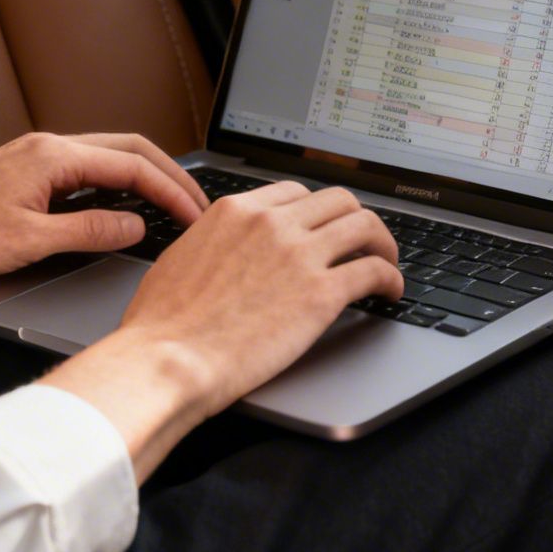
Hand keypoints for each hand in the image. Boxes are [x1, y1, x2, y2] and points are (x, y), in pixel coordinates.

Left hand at [0, 132, 209, 280]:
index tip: (195, 216)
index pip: (133, 167)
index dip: (171, 192)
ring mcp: (37, 158)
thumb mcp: (29, 242)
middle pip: (128, 151)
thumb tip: (134, 228)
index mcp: (54, 156)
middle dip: (168, 177)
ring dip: (144, 180)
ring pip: (108, 159)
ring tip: (171, 207)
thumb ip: (89, 233)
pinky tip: (123, 210)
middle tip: (197, 207)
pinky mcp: (27, 174)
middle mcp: (49, 148)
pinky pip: (87, 171)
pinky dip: (116, 186)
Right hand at [115, 181, 403, 416]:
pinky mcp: (321, 293)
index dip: (317, 211)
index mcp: (237, 211)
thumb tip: (225, 249)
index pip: (295, 193)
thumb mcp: (182, 256)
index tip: (324, 228)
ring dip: (382, 243)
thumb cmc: (162, 323)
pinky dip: (391, 278)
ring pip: (365, 226)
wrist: (168, 358)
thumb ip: (213, 241)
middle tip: (362, 241)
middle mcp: (272, 223)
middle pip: (337, 201)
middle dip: (355, 220)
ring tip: (386, 262)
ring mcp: (300, 254)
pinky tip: (390, 292)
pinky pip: (374, 271)